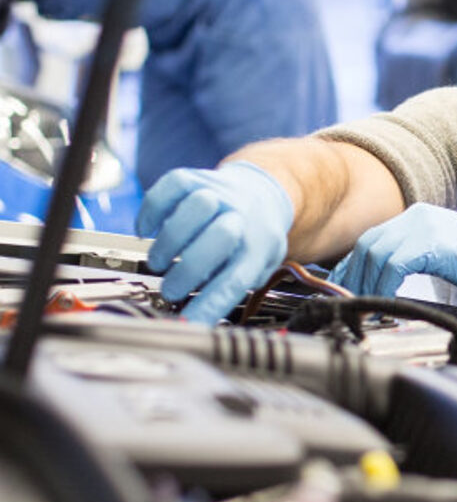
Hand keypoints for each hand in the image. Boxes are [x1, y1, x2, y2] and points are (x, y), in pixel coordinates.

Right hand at [136, 162, 292, 323]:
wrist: (263, 192)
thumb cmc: (254, 237)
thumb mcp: (259, 266)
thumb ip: (234, 289)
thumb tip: (199, 320)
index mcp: (258, 247)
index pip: (236, 280)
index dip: (209, 305)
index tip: (187, 322)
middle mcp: (241, 218)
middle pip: (221, 237)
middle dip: (189, 269)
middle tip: (172, 289)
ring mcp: (219, 194)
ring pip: (197, 207)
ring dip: (170, 240)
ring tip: (159, 260)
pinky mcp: (195, 178)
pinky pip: (171, 186)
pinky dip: (152, 210)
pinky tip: (148, 229)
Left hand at [329, 203, 456, 298]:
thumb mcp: (444, 254)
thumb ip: (415, 258)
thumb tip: (386, 279)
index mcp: (419, 217)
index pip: (373, 238)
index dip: (353, 264)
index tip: (346, 287)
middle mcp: (417, 216)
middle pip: (368, 244)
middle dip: (354, 275)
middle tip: (349, 302)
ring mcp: (425, 226)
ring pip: (377, 254)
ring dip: (366, 283)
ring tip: (366, 306)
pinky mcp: (434, 242)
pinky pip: (395, 264)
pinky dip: (385, 284)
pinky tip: (387, 301)